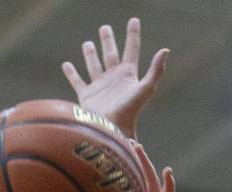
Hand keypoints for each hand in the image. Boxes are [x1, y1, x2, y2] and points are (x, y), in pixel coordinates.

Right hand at [61, 17, 167, 137]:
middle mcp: (113, 79)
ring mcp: (100, 87)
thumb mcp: (144, 90)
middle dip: (108, 40)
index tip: (133, 20)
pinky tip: (66, 65)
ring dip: (90, 54)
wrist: (110, 130)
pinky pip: (77, 81)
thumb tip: (165, 50)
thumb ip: (155, 71)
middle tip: (104, 27)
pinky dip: (71, 73)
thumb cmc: (129, 112)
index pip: (131, 50)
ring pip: (94, 65)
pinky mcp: (86, 96)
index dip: (133, 35)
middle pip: (110, 54)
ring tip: (88, 43)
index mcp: (127, 76)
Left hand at [123, 142, 184, 191]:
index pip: (128, 189)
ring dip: (145, 164)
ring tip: (138, 147)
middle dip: (131, 161)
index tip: (109, 157)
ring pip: (151, 183)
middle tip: (121, 141)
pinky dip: (169, 186)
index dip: (121, 174)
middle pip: (139, 179)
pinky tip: (169, 172)